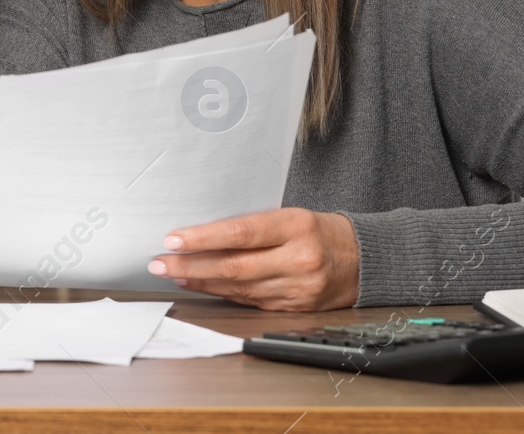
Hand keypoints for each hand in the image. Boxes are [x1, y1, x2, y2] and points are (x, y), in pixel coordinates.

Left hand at [147, 208, 359, 310]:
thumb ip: (254, 226)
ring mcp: (297, 288)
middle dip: (191, 266)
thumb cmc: (320, 230)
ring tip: (172, 274)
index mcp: (297, 227)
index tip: (174, 240)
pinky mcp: (293, 308)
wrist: (364, 260)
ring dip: (200, 282)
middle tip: (159, 263)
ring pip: (238, 288)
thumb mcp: (291, 216)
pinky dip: (222, 294)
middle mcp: (298, 259)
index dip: (203, 238)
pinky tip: (201, 287)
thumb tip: (204, 235)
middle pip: (234, 266)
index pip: (241, 233)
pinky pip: (250, 301)